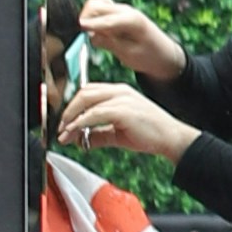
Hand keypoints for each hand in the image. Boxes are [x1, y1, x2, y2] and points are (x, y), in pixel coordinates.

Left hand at [54, 81, 193, 165]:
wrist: (171, 138)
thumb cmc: (150, 134)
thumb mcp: (118, 133)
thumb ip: (98, 134)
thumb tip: (79, 140)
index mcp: (120, 92)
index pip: (89, 91)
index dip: (73, 105)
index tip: (65, 123)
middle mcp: (120, 91)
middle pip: (84, 92)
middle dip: (68, 110)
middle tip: (61, 129)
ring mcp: (122, 98)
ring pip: (86, 100)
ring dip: (70, 118)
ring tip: (64, 134)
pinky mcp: (122, 110)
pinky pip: (94, 114)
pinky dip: (80, 123)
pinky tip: (75, 133)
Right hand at [74, 0, 184, 87]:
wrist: (162, 53)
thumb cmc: (148, 56)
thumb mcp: (130, 55)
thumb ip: (110, 44)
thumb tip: (90, 36)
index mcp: (132, 21)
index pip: (108, 20)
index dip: (92, 24)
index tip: (80, 27)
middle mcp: (125, 11)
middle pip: (96, 5)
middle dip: (86, 18)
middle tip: (82, 35)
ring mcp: (121, 10)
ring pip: (96, 4)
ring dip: (88, 15)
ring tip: (89, 32)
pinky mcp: (117, 13)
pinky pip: (100, 8)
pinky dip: (93, 15)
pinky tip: (94, 30)